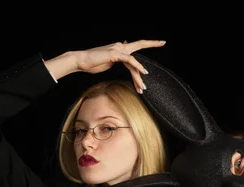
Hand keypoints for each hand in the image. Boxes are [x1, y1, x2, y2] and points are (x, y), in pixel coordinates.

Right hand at [46, 39, 165, 92]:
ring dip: (139, 76)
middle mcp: (120, 46)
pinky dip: (137, 66)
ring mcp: (117, 49)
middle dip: (152, 43)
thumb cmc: (92, 64)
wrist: (80, 61)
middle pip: (139, 44)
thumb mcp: (107, 64)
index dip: (147, 43)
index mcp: (119, 48)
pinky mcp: (114, 54)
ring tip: (143, 87)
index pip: (135, 46)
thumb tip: (123, 63)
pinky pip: (129, 60)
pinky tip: (143, 73)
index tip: (158, 42)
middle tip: (163, 42)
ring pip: (134, 61)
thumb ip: (117, 62)